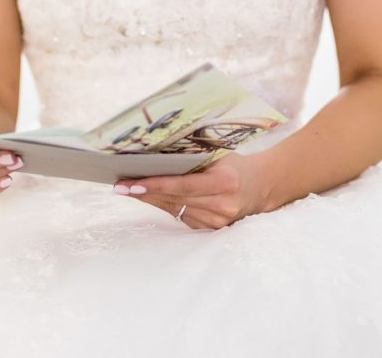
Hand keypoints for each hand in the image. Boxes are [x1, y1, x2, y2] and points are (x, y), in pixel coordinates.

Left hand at [112, 152, 272, 229]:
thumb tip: (157, 152)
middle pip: (174, 199)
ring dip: (152, 199)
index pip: (182, 185)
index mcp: (224, 182)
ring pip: (175, 209)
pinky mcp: (213, 229)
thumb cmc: (235, 163)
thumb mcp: (220, 154)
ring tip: (129, 188)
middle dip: (145, 192)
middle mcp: (221, 205)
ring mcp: (217, 221)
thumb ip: (194, 156)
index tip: (131, 183)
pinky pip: (182, 216)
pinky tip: (152, 196)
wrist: (261, 186)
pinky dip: (166, 205)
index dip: (155, 184)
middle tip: (120, 186)